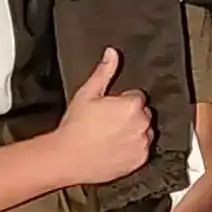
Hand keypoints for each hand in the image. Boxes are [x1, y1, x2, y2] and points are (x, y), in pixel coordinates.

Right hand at [45, 49, 155, 187]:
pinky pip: (142, 149)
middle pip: (143, 114)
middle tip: (108, 123)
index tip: (109, 110)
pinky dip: (133, 148)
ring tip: (110, 137)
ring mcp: (142, 143)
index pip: (137, 97)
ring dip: (134, 131)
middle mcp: (142, 124)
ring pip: (144, 131)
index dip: (122, 102)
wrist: (66, 158)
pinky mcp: (140, 159)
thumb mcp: (87, 94)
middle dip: (130, 116)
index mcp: (133, 105)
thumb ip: (104, 71)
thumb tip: (112, 52)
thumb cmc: (75, 127)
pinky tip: (115, 148)